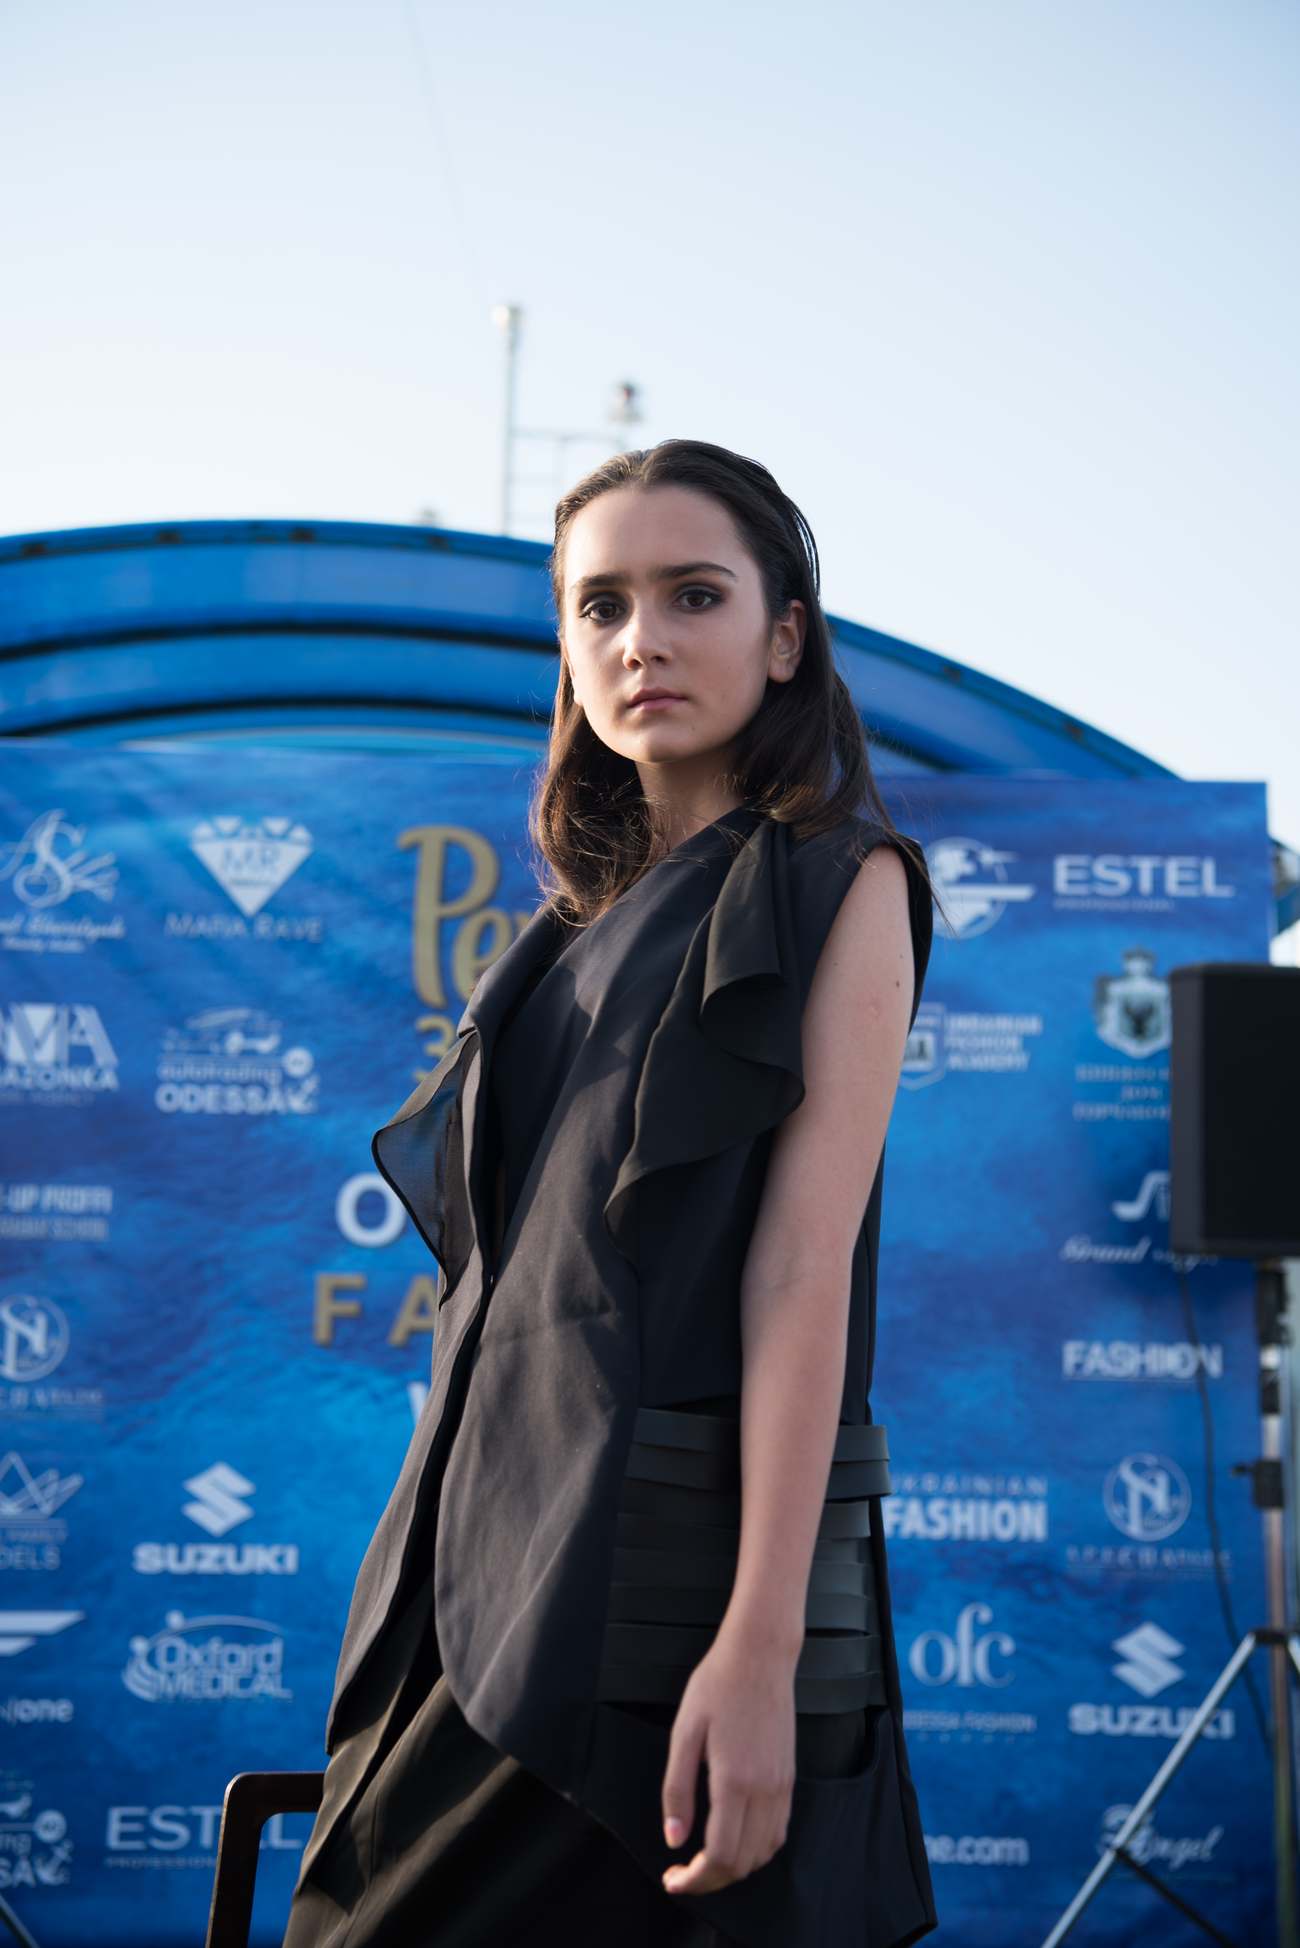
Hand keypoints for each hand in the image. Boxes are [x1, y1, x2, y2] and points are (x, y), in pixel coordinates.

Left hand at [659, 1620, 797, 1895]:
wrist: (760, 1655)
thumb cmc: (718, 1686)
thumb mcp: (684, 1732)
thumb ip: (677, 1790)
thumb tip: (674, 1839)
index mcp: (734, 1780)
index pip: (720, 1856)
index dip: (695, 1880)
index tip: (672, 1880)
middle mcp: (764, 1790)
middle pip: (742, 1863)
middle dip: (710, 1880)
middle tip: (681, 1873)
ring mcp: (782, 1785)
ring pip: (764, 1853)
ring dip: (734, 1867)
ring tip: (704, 1859)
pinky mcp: (790, 1778)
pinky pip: (778, 1832)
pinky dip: (756, 1850)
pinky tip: (734, 1838)